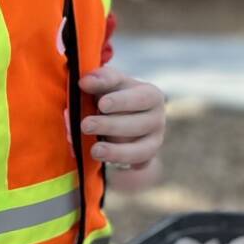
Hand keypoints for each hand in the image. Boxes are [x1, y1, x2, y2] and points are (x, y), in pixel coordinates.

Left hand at [80, 65, 165, 179]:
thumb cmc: (114, 94)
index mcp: (151, 95)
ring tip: (95, 150)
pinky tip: (109, 164)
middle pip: (138, 125)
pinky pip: (138, 164)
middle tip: (86, 125)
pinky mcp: (147, 158)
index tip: (102, 104)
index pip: (140, 98)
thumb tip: (85, 82)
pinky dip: (125, 163)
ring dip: (117, 150)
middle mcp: (158, 119)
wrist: (124, 117)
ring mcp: (155, 140)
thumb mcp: (109, 82)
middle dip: (111, 126)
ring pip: (141, 149)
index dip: (121, 101)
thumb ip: (99, 79)